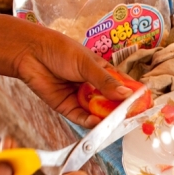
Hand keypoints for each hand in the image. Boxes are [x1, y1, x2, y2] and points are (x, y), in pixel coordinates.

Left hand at [12, 29, 132, 127]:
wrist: (29, 54)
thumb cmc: (60, 51)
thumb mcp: (87, 64)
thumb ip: (106, 82)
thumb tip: (127, 95)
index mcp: (103, 72)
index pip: (123, 86)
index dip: (133, 95)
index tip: (144, 104)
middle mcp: (94, 87)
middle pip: (112, 103)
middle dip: (121, 111)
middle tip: (131, 118)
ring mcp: (82, 98)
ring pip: (98, 113)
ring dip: (106, 119)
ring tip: (115, 123)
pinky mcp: (68, 108)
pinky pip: (82, 119)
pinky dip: (90, 123)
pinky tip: (97, 123)